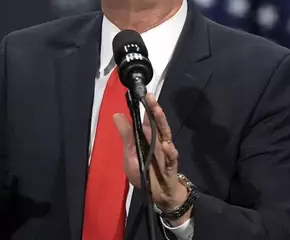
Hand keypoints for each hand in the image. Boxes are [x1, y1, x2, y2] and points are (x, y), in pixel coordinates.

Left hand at [113, 93, 190, 224]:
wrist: (158, 195)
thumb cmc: (144, 172)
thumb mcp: (130, 154)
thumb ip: (126, 135)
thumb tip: (116, 114)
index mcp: (148, 138)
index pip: (147, 119)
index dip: (146, 107)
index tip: (142, 93)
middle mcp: (158, 141)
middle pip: (157, 123)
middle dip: (154, 109)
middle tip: (150, 96)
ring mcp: (166, 151)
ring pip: (166, 134)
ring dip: (162, 123)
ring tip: (157, 111)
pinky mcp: (171, 165)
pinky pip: (172, 157)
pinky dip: (170, 151)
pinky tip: (166, 145)